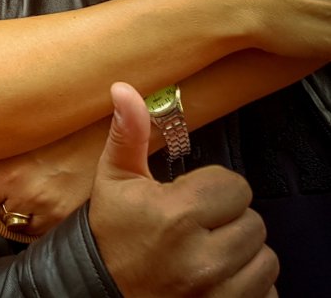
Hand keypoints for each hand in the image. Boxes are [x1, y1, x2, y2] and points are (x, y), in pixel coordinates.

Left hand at [0, 120, 105, 234]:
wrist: (109, 129)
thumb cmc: (65, 120)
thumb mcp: (25, 121)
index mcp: (0, 148)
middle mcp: (13, 178)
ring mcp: (34, 201)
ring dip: (0, 210)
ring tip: (11, 198)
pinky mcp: (55, 218)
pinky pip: (25, 232)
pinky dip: (26, 223)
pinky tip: (32, 208)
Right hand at [90, 83, 277, 296]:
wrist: (99, 293)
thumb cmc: (110, 233)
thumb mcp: (114, 178)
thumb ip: (129, 133)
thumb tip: (125, 89)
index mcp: (175, 215)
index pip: (234, 186)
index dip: (213, 189)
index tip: (190, 198)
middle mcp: (202, 257)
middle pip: (253, 222)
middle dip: (228, 221)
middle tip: (198, 226)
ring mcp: (218, 293)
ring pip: (265, 258)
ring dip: (242, 253)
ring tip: (208, 251)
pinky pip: (267, 293)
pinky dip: (249, 285)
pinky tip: (218, 278)